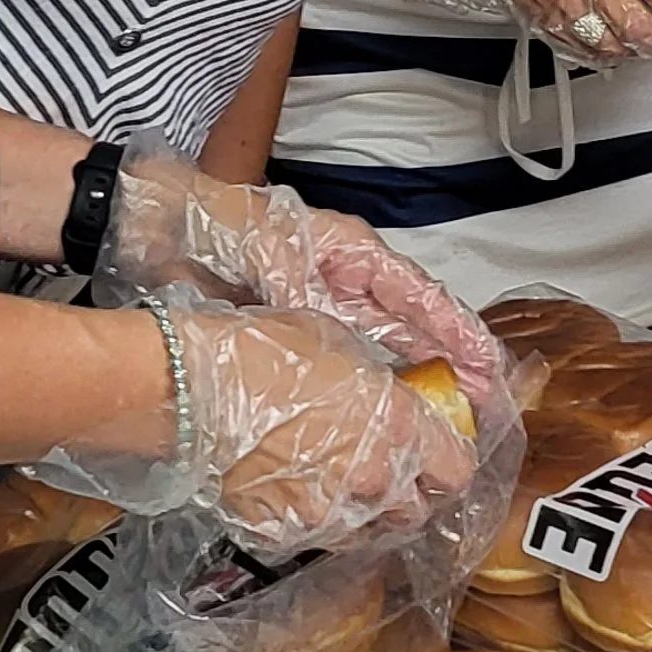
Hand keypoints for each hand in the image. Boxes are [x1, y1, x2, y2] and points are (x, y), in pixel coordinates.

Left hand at [101, 152, 503, 400]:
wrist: (162, 233)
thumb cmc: (219, 224)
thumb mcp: (265, 246)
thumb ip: (301, 283)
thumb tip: (328, 323)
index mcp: (353, 252)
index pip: (421, 296)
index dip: (458, 333)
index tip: (489, 369)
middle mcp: (349, 281)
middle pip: (414, 328)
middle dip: (450, 368)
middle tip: (483, 413)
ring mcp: (326, 308)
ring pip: (386, 350)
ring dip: (416, 385)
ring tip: (446, 427)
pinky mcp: (300, 331)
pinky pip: (347, 364)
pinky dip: (371, 391)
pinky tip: (383, 424)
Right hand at [180, 307, 476, 543]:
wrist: (194, 391)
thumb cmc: (261, 355)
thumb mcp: (342, 345)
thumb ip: (382, 385)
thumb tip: (397, 393)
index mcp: (399, 429)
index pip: (457, 470)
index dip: (449, 460)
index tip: (439, 451)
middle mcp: (373, 481)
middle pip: (417, 510)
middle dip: (409, 491)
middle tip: (388, 465)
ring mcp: (329, 515)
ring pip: (369, 529)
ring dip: (365, 510)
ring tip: (339, 479)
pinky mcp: (286, 534)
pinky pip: (317, 535)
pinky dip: (316, 520)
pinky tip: (298, 489)